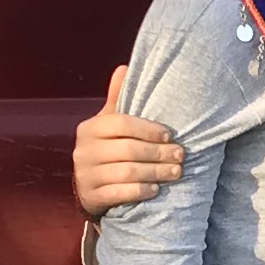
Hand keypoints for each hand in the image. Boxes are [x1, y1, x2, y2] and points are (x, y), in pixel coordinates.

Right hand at [73, 67, 189, 214]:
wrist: (89, 187)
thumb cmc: (107, 150)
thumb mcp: (109, 124)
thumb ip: (118, 99)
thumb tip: (124, 67)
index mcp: (90, 128)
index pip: (121, 123)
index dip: (148, 129)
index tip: (169, 136)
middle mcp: (84, 151)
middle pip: (127, 150)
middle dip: (158, 153)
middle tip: (180, 156)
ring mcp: (86, 175)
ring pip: (126, 172)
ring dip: (155, 172)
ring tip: (175, 172)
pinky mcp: (91, 196)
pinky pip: (118, 193)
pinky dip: (139, 191)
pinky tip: (155, 190)